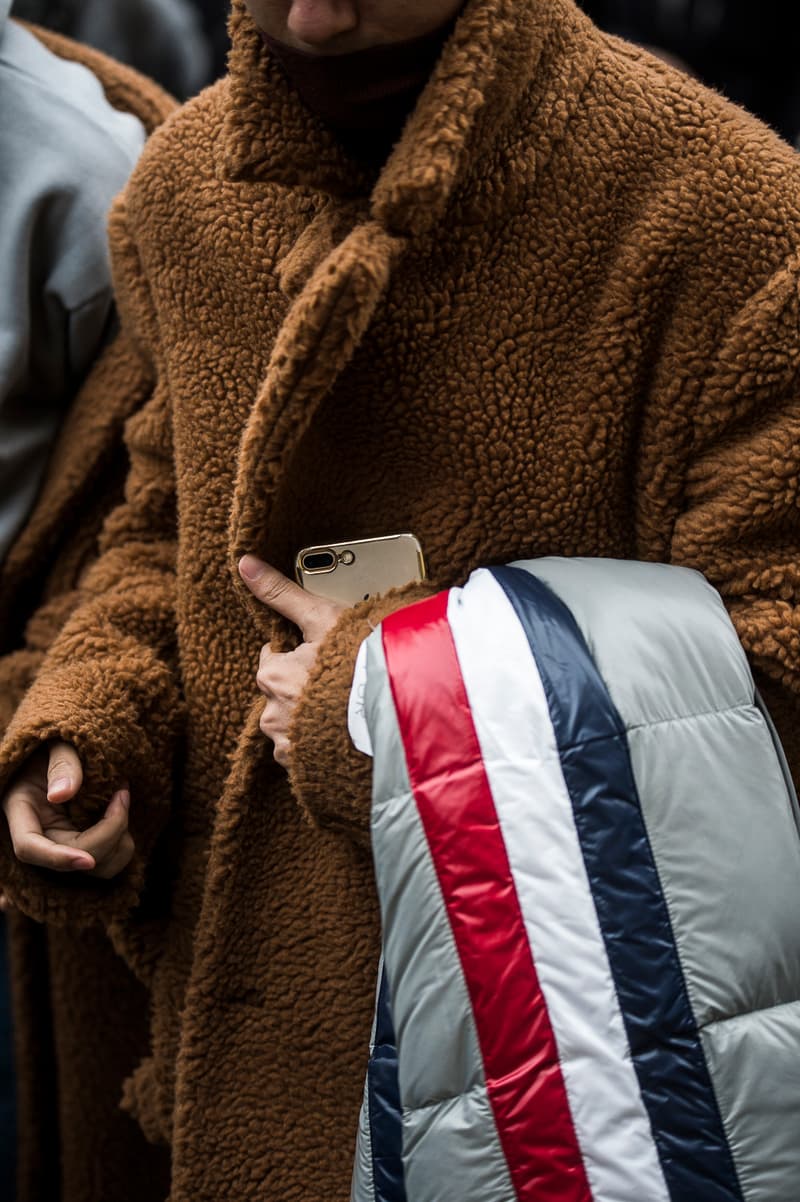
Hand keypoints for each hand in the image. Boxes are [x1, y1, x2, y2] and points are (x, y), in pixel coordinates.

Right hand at [1, 741, 133, 877]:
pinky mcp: (86, 844)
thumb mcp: (56, 743)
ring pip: (97, 867)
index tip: (87, 860)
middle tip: (122, 791)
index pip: (29, 848)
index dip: (58, 859)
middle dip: (109, 831)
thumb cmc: (57, 742)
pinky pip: (110, 860)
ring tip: (122, 798)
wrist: (64, 748)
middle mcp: (42, 834)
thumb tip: (62, 794)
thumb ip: (62, 763)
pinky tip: (121, 809)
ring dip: (120, 839)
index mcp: (22, 810)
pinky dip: (123, 841)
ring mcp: (64, 843)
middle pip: (74, 858)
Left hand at [238, 556, 343, 766]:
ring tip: (348, 708)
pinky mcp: (309, 771)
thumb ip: (281, 593)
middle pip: (284, 694)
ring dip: (315, 717)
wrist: (397, 715)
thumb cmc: (361, 664)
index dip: (301, 654)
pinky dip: (324, 744)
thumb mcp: (322, 618)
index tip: (325, 654)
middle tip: (341, 680)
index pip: (273, 660)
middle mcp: (273, 716)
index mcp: (271, 677)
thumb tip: (244, 564)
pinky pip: (309, 754)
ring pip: (295, 725)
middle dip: (307, 687)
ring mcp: (291, 747)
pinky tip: (347, 732)